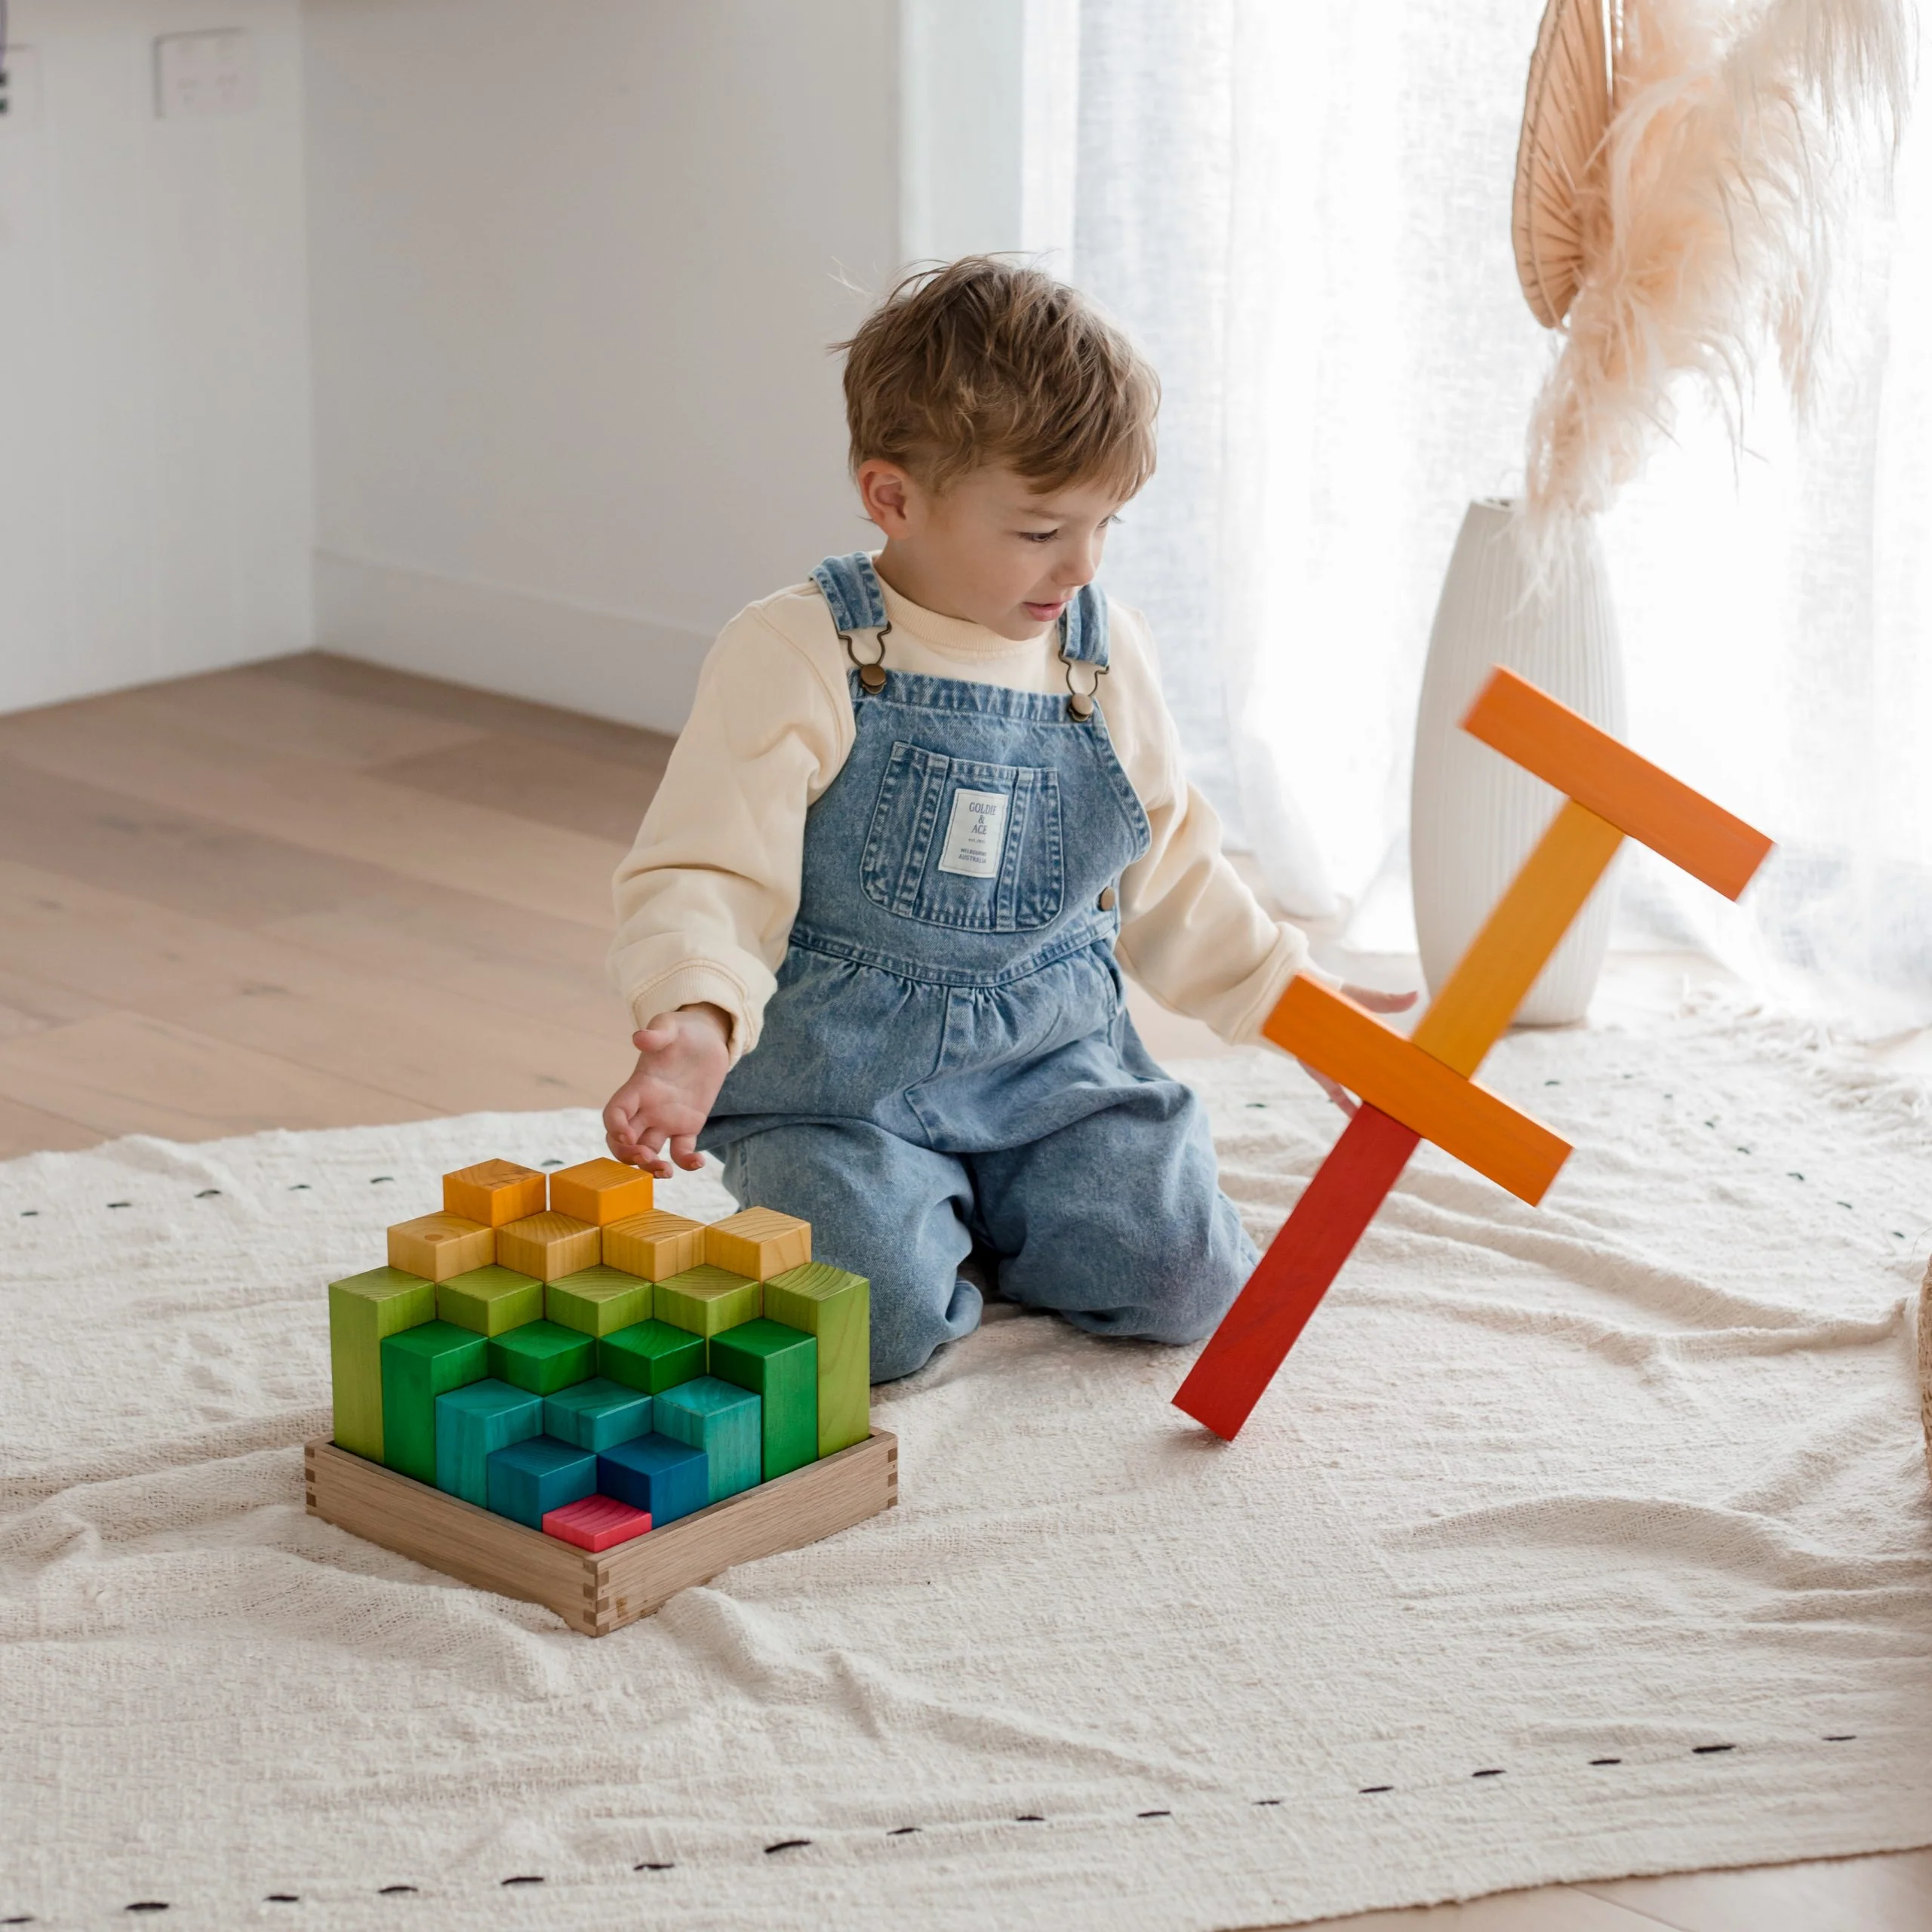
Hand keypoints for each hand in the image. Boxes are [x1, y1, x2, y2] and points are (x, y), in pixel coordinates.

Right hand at [602, 1004, 731, 1176]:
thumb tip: (640, 1038)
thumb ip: (657, 1033)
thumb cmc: (683, 1030)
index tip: (627, 1135)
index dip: (615, 1127)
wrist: (707, 1038)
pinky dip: (686, 1161)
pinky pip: (681, 1150)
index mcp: (638, 1087)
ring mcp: (666, 1119)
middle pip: (623, 1140)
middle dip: (627, 1155)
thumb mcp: (671, 1026)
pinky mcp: (688, 1125)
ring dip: (650, 1166)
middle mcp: (647, 1108)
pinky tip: (698, 1162)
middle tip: (645, 1159)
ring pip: (648, 1151)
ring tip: (666, 1171)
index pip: (614, 1113)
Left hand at [1299, 982, 1419, 1116]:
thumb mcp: (1364, 1000)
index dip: (1403, 1069)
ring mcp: (1341, 1066)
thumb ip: (1388, 1001)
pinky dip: (1346, 1106)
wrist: (1298, 1003)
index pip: (1390, 1057)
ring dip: (1372, 1103)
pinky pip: (1337, 1094)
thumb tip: (1416, 995)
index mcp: (1369, 1039)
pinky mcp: (1325, 1074)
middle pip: (1377, 1078)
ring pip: (1360, 1090)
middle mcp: (1357, 1056)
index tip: (1420, 1082)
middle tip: (1409, 1107)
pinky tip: (1357, 1118)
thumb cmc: (1333, 998)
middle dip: (1391, 1091)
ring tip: (1388, 1120)